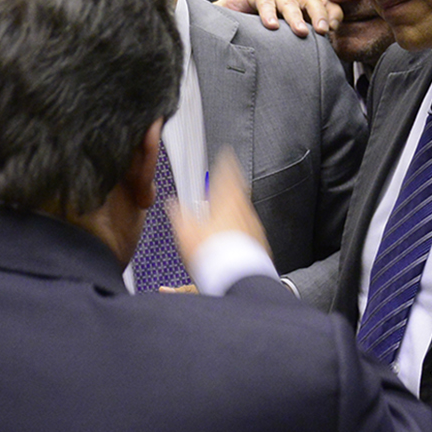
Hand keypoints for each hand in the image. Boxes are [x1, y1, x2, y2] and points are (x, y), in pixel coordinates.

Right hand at [168, 150, 270, 267]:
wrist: (237, 278)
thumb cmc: (212, 255)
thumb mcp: (185, 232)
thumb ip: (178, 214)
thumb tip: (172, 204)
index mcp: (227, 201)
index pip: (228, 173)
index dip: (226, 161)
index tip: (226, 153)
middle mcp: (244, 210)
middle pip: (238, 191)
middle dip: (230, 187)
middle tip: (224, 183)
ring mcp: (253, 227)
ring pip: (244, 210)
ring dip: (235, 209)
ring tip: (224, 214)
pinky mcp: (259, 243)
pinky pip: (249, 230)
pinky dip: (240, 229)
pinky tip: (232, 240)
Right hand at [213, 0, 339, 37]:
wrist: (227, 29)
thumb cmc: (259, 36)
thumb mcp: (286, 40)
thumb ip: (306, 43)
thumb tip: (327, 50)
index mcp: (302, 7)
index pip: (323, 5)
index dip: (331, 14)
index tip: (333, 31)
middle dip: (318, 14)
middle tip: (322, 31)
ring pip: (287, 1)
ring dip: (295, 17)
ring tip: (300, 32)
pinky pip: (263, 0)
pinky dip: (268, 13)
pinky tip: (271, 26)